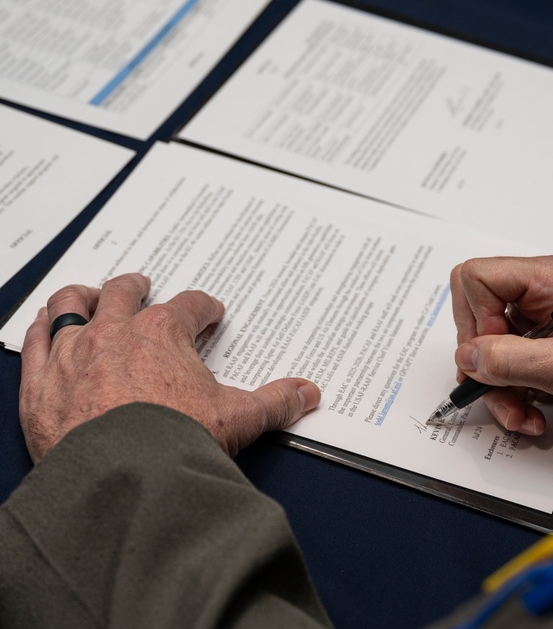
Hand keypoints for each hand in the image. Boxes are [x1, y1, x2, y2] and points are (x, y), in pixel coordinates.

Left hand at [19, 273, 320, 462]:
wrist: (122, 476)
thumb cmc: (174, 442)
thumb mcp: (238, 419)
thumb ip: (275, 401)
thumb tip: (306, 393)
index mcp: (164, 333)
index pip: (189, 305)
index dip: (202, 308)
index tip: (208, 314)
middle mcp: (115, 332)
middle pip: (124, 293)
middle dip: (136, 288)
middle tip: (142, 286)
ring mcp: (74, 353)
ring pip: (72, 305)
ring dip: (83, 296)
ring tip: (89, 295)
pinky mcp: (40, 380)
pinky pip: (35, 338)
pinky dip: (41, 327)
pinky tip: (46, 325)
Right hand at [450, 255, 552, 446]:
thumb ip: (515, 359)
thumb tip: (469, 355)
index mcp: (551, 281)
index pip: (479, 277)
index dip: (476, 317)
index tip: (493, 353)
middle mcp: (542, 300)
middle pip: (476, 317)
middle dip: (484, 363)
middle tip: (502, 386)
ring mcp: (541, 331)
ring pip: (485, 352)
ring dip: (497, 390)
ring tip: (522, 413)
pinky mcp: (542, 359)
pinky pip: (503, 375)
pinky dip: (510, 400)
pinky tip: (532, 416)